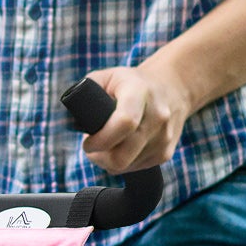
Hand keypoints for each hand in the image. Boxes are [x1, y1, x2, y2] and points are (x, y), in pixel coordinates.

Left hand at [78, 60, 194, 173]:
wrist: (173, 87)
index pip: (124, 123)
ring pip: (126, 166)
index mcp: (140, 92)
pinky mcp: (165, 153)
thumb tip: (72, 112)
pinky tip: (122, 148)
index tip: (87, 141)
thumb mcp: (108, 76)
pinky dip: (123, 163)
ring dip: (109, 161)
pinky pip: (136, 169)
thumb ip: (86, 89)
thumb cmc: (132, 83)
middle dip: (99, 158)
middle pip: (122, 156)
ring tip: (107, 145)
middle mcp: (157, 115)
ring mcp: (164, 136)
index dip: (100, 140)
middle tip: (93, 147)